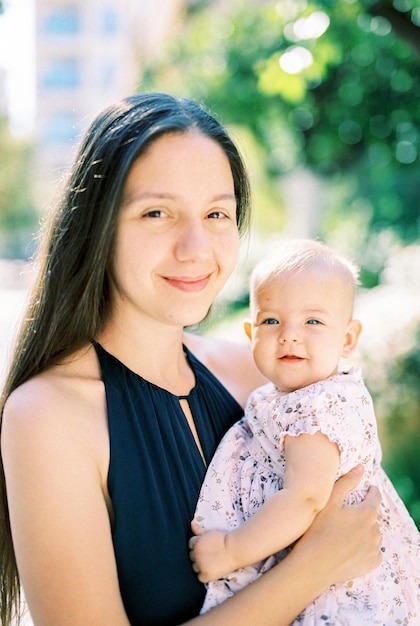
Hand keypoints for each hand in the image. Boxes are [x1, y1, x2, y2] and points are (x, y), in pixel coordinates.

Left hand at [189, 521, 237, 582]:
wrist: (235, 549)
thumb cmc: (223, 539)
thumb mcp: (210, 532)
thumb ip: (198, 529)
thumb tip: (191, 523)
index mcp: (196, 542)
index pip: (190, 544)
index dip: (197, 545)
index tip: (205, 547)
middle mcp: (196, 554)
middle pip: (191, 556)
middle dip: (198, 555)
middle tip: (208, 555)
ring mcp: (200, 565)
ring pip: (194, 567)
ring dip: (200, 566)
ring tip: (210, 563)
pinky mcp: (206, 575)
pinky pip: (200, 577)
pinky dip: (204, 575)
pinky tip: (211, 570)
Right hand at [293, 465, 381, 585]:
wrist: (314, 565)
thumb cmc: (318, 529)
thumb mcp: (329, 500)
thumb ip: (346, 482)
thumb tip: (361, 468)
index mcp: (366, 513)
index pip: (375, 497)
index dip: (372, 491)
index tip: (369, 489)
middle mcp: (375, 531)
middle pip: (372, 517)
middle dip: (363, 513)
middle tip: (348, 515)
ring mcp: (374, 549)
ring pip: (373, 534)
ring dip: (365, 531)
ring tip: (347, 532)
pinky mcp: (370, 564)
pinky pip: (373, 552)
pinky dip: (366, 548)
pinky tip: (352, 547)